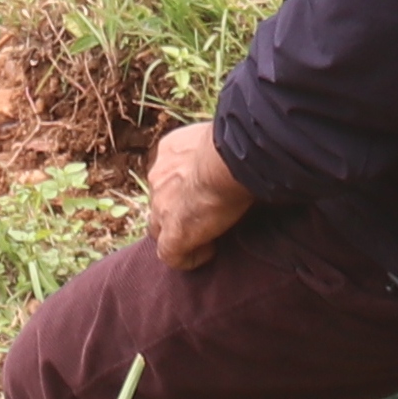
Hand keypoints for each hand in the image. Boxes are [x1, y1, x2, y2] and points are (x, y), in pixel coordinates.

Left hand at [146, 123, 252, 270]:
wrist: (229, 161)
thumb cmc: (235, 145)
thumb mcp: (223, 141)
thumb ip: (218, 151)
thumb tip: (239, 158)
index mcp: (169, 151)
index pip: (168, 174)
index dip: (184, 188)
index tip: (206, 194)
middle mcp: (158, 177)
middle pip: (160, 201)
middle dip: (177, 211)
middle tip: (206, 218)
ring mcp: (161, 208)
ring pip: (159, 228)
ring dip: (180, 234)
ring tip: (208, 238)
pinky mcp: (173, 234)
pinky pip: (171, 255)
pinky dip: (188, 257)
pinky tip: (209, 252)